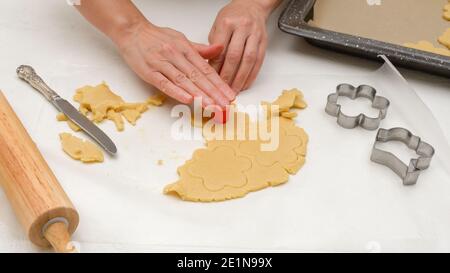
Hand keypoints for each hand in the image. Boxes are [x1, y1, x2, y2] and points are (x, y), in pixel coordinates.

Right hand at [114, 21, 234, 107]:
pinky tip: (188, 99)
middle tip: (225, 105)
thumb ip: (200, 49)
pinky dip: (176, 92)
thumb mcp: (181, 39)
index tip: (229, 95)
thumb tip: (220, 49)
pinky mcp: (149, 72)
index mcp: (185, 48)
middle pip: (198, 77)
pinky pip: (164, 83)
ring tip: (211, 106)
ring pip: (184, 81)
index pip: (206, 69)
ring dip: (199, 95)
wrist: (132, 31)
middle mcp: (176, 56)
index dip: (219, 83)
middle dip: (213, 93)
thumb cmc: (156, 37)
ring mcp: (162, 64)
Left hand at [209, 0, 275, 92]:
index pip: (220, 49)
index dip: (215, 67)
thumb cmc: (232, 16)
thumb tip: (210, 68)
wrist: (252, 5)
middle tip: (222, 88)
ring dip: (241, 78)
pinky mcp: (264, 42)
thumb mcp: (217, 25)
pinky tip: (245, 84)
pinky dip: (252, 75)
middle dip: (228, 75)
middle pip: (235, 56)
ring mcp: (255, 35)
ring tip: (234, 90)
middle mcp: (242, 27)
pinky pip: (259, 61)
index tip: (211, 79)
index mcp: (227, 23)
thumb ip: (213, 45)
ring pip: (248, 60)